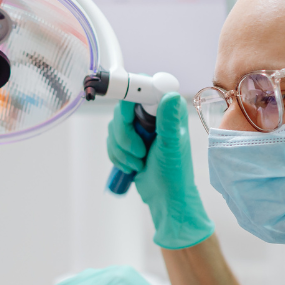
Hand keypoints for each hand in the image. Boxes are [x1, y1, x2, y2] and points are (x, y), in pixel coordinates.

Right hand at [107, 94, 214, 249]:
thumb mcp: (171, 146)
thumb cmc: (174, 173)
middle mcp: (152, 114)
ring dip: (121, 149)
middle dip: (124, 135)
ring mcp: (139, 127)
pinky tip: (131, 166)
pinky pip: (110, 140)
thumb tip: (170, 95)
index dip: (131, 98)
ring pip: (114, 127)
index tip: (129, 116)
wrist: (165, 197)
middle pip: (122, 110)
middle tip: (139, 152)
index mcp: (167, 110)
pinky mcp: (128, 140)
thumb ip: (169, 121)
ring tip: (138, 163)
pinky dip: (116, 155)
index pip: (144, 88)